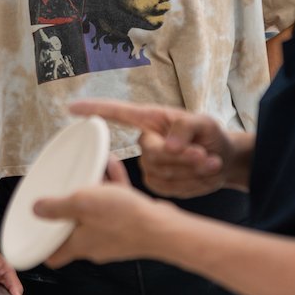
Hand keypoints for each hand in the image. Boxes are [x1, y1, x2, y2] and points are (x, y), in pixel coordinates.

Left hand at [37, 159, 175, 266]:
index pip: (53, 255)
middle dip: (70, 208)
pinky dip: (112, 187)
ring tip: (93, 166)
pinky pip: (116, 205)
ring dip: (93, 191)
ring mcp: (114, 236)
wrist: (163, 228)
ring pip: (97, 213)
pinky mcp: (131, 227)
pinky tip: (112, 164)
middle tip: (67, 189)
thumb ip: (57, 207)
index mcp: (79, 245)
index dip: (42, 245)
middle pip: (74, 229)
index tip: (36, 231)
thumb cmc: (124, 218)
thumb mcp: (82, 204)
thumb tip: (37, 210)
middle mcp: (95, 244)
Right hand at [72, 99, 233, 197]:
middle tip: (203, 154)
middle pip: (151, 153)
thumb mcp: (205, 123)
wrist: (223, 160)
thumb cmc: (211, 135)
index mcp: (150, 120)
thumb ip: (186, 128)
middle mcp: (146, 142)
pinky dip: (190, 182)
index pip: (116, 113)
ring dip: (190, 170)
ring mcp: (150, 165)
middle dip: (181, 157)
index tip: (71, 108)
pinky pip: (168, 187)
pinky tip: (202, 174)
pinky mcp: (158, 183)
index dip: (93, 109)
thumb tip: (168, 145)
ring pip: (162, 172)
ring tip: (209, 161)